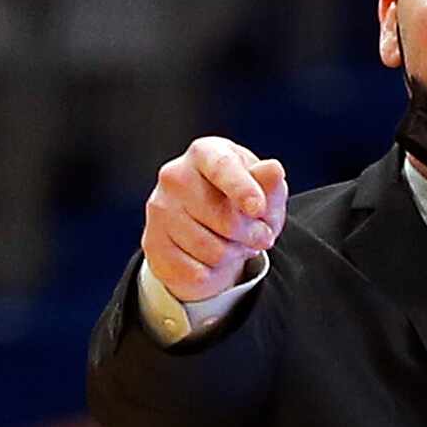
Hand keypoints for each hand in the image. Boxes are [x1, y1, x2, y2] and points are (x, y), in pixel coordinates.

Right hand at [142, 137, 289, 302]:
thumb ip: (269, 184)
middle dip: (252, 236)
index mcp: (206, 153)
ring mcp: (160, 209)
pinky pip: (195, 273)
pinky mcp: (153, 243)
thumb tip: (273, 169)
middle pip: (225, 220)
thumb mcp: (264, 191)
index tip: (258, 209)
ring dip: (234, 255)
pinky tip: (212, 259)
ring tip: (234, 243)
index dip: (243, 190)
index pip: (223, 168)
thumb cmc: (242, 201)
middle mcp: (175, 175)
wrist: (209, 227)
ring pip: (213, 251)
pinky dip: (213, 273)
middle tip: (258, 235)